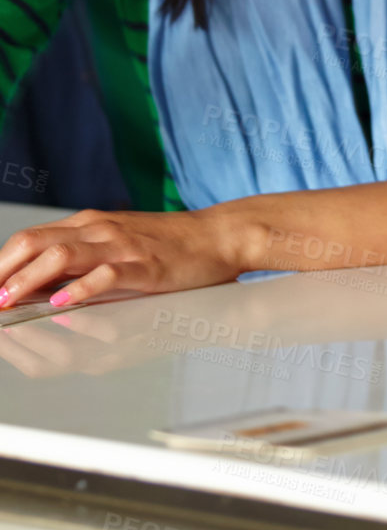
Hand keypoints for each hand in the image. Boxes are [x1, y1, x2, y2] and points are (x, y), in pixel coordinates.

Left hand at [0, 208, 244, 307]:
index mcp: (91, 225)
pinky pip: (105, 274)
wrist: (222, 235)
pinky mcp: (146, 266)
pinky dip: (77, 290)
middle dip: (2, 273)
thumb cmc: (173, 245)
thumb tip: (36, 285)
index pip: (28, 240)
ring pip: (60, 256)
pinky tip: (60, 304)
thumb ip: (82, 258)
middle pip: (33, 243)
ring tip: (8, 304)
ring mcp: (123, 246)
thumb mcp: (119, 242)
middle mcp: (100, 230)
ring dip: (26, 282)